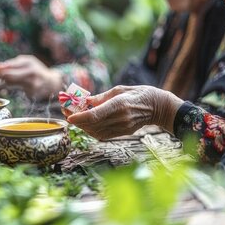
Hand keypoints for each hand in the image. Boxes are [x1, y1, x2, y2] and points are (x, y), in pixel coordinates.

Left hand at [0, 55, 61, 99]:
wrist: (51, 82)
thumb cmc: (34, 70)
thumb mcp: (26, 62)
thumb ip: (13, 65)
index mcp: (29, 62)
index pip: (11, 65)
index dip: (0, 68)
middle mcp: (31, 72)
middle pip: (10, 75)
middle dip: (0, 75)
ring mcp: (32, 83)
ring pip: (12, 83)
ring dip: (5, 81)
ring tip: (3, 79)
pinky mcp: (32, 93)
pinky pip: (17, 89)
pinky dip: (13, 86)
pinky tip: (16, 84)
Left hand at [66, 85, 183, 139]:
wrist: (158, 107)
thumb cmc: (138, 93)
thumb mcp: (119, 90)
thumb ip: (100, 97)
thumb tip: (84, 102)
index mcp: (119, 105)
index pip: (95, 115)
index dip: (79, 117)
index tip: (68, 116)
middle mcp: (120, 118)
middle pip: (92, 125)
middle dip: (77, 120)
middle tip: (66, 111)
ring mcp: (122, 128)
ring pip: (95, 132)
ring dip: (82, 126)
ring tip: (74, 116)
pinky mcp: (123, 133)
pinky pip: (102, 135)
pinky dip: (91, 130)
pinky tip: (86, 122)